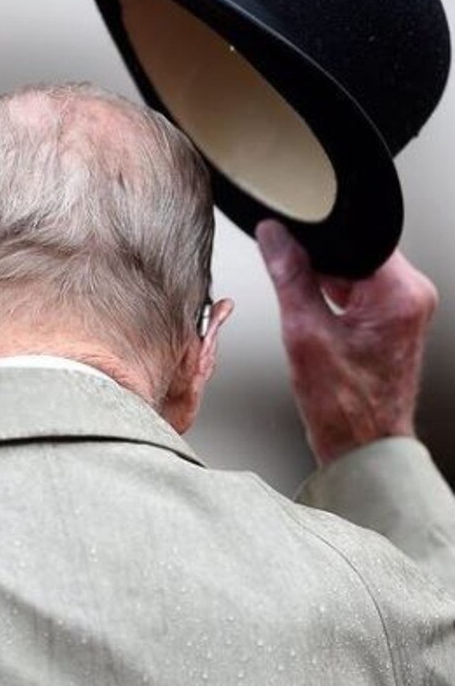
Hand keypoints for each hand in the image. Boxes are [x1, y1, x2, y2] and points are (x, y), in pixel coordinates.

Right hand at [256, 220, 437, 465]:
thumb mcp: (304, 334)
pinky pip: (359, 291)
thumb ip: (289, 276)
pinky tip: (326, 332)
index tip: (292, 249)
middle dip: (321, 268)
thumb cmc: (346, 410)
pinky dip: (335, 303)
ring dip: (327, 288)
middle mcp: (411, 296)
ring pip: (354, 271)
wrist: (363, 449)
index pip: (355, 236)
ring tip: (320, 328)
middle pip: (354, 251)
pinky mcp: (394, 320)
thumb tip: (274, 236)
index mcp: (400, 294)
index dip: (317, 237)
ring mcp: (405, 308)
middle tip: (307, 306)